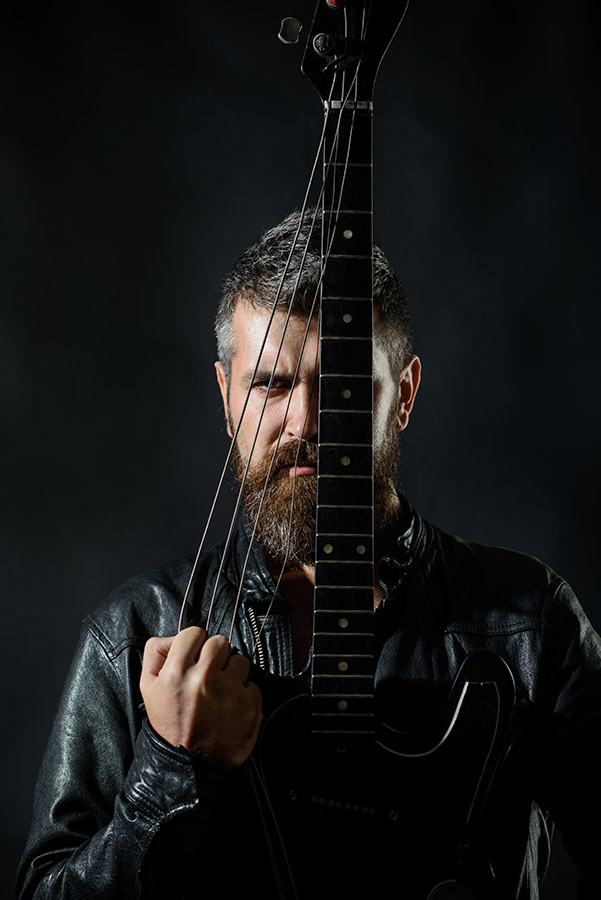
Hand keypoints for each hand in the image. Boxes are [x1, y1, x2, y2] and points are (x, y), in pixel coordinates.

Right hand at [140, 626, 262, 769]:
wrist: (188, 765)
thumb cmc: (169, 725)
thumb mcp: (147, 687)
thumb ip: (155, 652)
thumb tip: (175, 636)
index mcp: (177, 672)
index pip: (194, 633)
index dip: (194, 645)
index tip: (194, 658)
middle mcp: (204, 678)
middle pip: (219, 642)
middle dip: (214, 656)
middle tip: (207, 676)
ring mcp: (229, 691)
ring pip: (239, 660)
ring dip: (232, 673)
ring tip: (219, 692)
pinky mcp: (249, 705)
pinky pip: (252, 684)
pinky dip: (244, 694)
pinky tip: (230, 707)